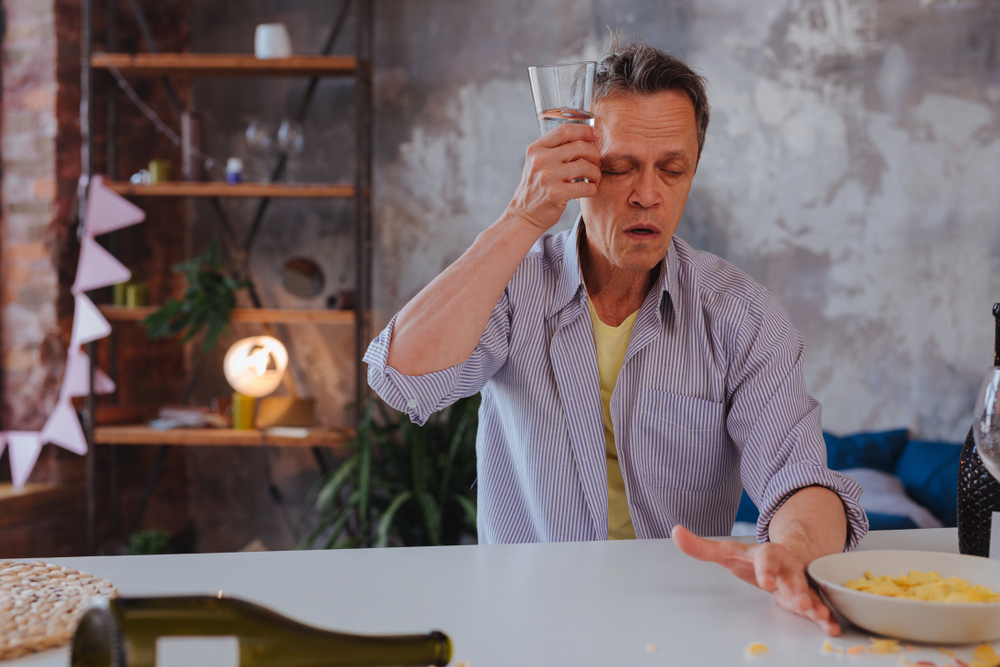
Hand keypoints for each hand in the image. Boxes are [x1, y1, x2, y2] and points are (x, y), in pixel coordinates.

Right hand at [507, 122, 600, 232]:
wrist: (524, 214)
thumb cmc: (537, 188)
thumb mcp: (538, 163)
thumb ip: (555, 150)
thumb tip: (586, 139)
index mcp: (537, 149)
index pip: (565, 130)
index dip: (584, 130)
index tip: (596, 135)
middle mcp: (541, 160)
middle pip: (579, 147)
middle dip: (595, 154)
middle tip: (597, 162)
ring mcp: (548, 177)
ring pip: (586, 167)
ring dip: (596, 173)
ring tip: (594, 178)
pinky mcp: (556, 194)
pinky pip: (586, 187)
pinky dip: (593, 189)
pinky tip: (590, 190)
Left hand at [671, 525, 840, 635]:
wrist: (789, 555)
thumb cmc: (754, 558)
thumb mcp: (728, 551)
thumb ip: (702, 547)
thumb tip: (675, 531)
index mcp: (768, 555)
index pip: (767, 558)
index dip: (767, 569)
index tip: (766, 581)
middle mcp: (788, 567)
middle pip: (794, 577)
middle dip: (798, 589)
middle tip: (801, 601)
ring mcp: (802, 582)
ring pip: (811, 593)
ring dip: (816, 604)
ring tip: (821, 617)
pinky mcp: (811, 597)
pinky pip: (822, 606)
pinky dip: (827, 617)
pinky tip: (830, 628)